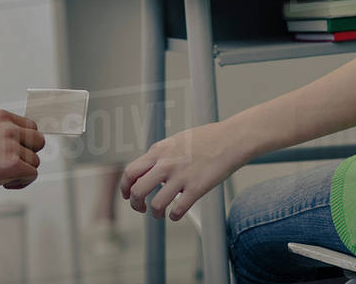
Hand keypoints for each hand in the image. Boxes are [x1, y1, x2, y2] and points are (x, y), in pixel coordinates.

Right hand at [0, 110, 44, 194]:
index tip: (17, 152)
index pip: (32, 127)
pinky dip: (21, 182)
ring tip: (2, 174)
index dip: (26, 142)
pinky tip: (5, 182)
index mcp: (2, 116)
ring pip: (35, 161)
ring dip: (22, 171)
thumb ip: (5, 133)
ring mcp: (11, 144)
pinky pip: (32, 174)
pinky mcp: (12, 163)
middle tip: (12, 163)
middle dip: (28, 155)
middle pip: (39, 141)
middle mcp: (8, 127)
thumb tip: (25, 144)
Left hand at [119, 121, 245, 220]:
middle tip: (140, 208)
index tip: (128, 195)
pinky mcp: (196, 188)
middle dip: (135, 204)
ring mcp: (180, 177)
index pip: (130, 172)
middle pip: (137, 190)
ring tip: (160, 214)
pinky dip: (174, 216)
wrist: (230, 139)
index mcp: (158, 151)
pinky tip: (176, 214)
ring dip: (155, 213)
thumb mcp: (175, 140)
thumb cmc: (206, 138)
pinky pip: (178, 210)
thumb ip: (161, 155)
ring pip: (156, 204)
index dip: (125, 187)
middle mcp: (166, 164)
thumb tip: (151, 169)